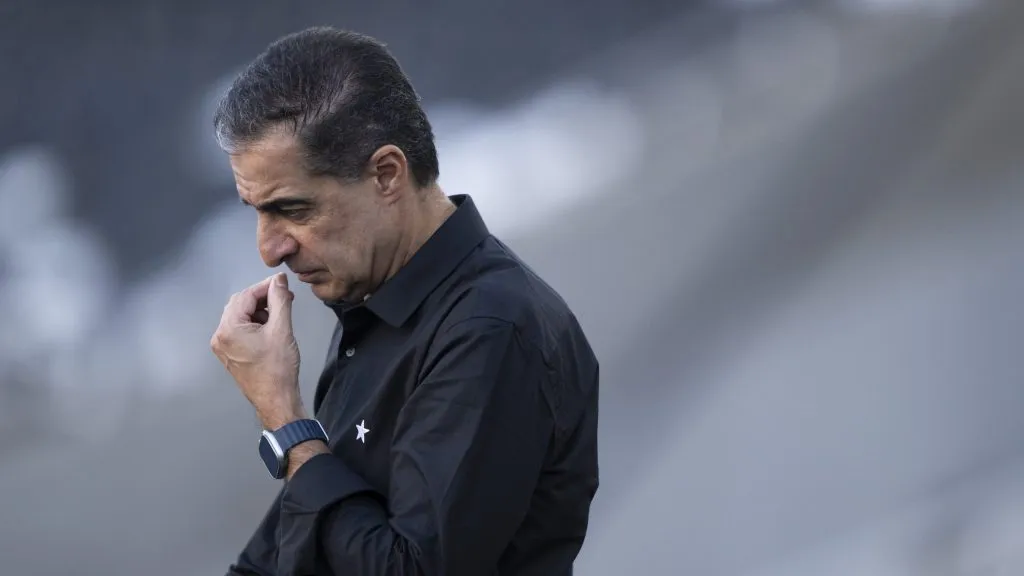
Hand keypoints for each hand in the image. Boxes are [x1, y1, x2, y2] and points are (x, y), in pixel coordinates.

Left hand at [211, 272, 305, 428]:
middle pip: (240, 304)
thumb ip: (280, 300)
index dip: (266, 287)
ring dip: (259, 311)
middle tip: (285, 298)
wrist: (276, 399)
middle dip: (262, 298)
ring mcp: (222, 346)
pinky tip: (271, 328)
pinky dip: (255, 323)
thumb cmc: (278, 368)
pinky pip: (240, 329)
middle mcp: (220, 336)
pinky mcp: (229, 353)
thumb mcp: (282, 329)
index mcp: (228, 329)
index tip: (284, 283)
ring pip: (240, 316)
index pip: (246, 296)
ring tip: (280, 315)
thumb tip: (280, 280)